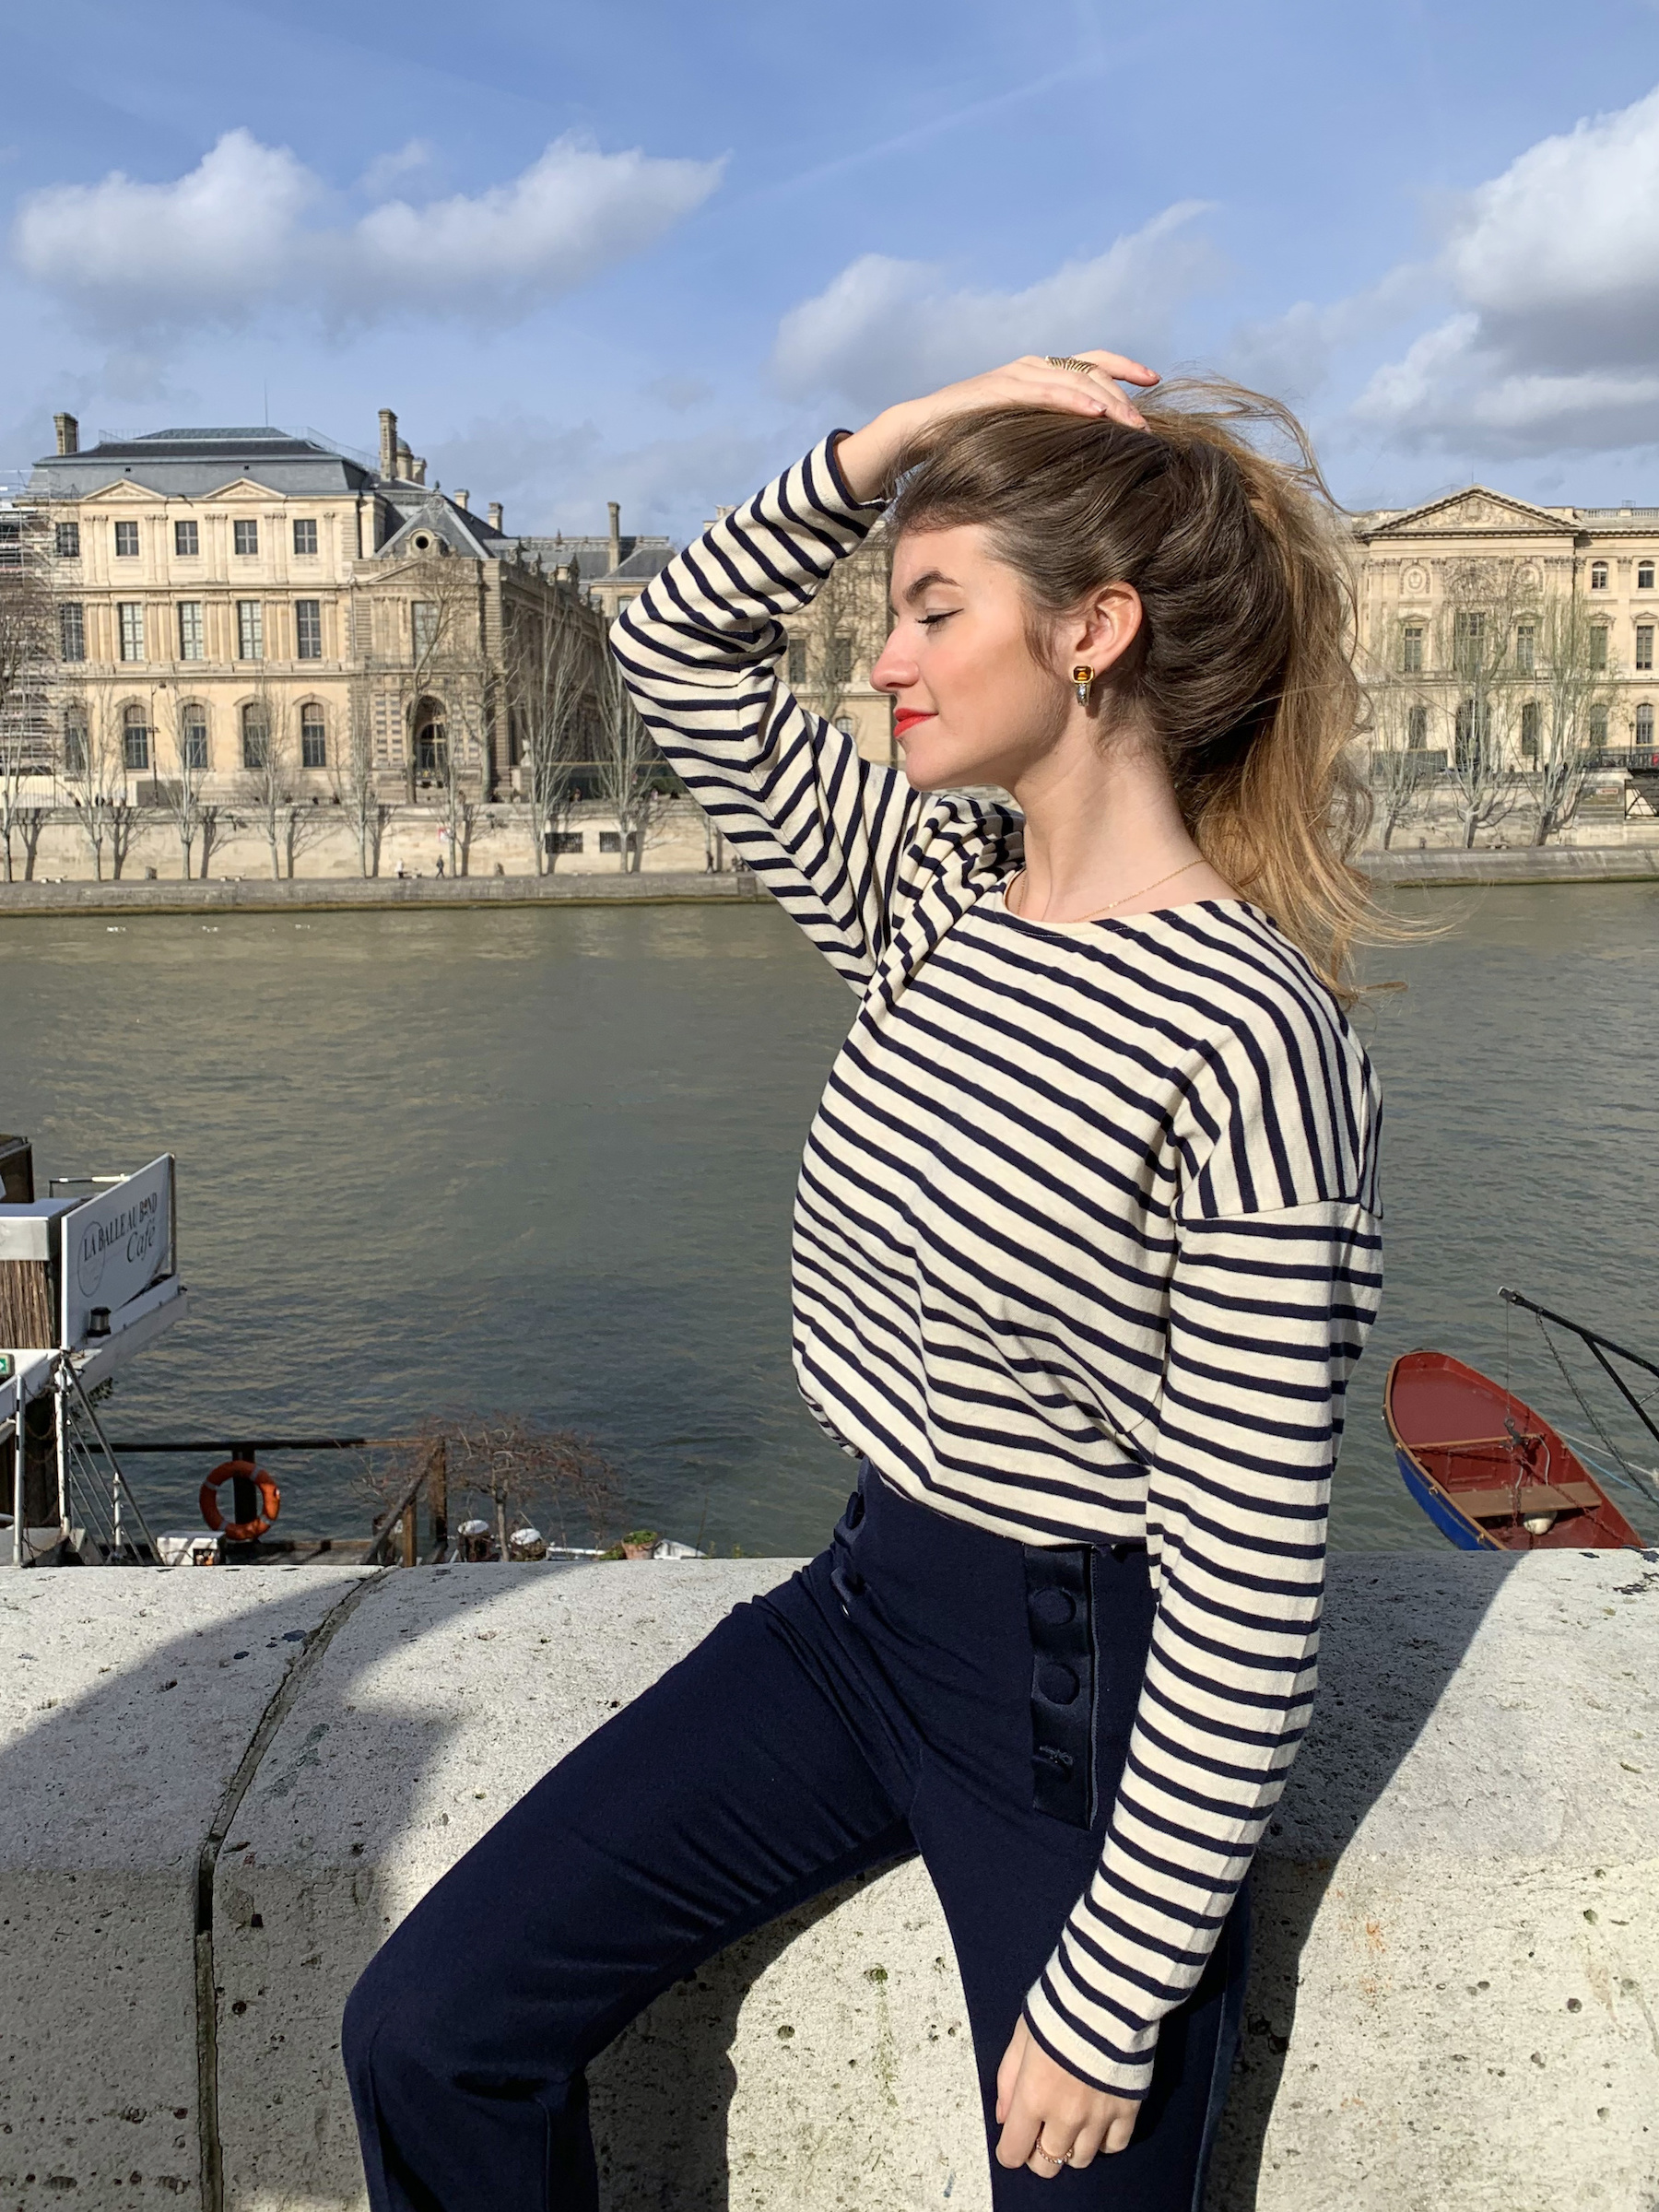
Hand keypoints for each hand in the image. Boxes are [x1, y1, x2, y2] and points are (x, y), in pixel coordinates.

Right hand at [834, 349, 1158, 503]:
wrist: (918, 432)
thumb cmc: (967, 439)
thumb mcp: (1018, 435)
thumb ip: (1047, 434)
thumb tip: (1085, 456)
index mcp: (1039, 373)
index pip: (1092, 362)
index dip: (1125, 369)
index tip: (1154, 381)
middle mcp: (1031, 366)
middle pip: (1091, 371)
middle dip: (1123, 396)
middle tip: (1146, 425)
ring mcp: (1015, 374)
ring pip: (1074, 379)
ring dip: (1107, 402)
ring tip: (1131, 423)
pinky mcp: (1000, 388)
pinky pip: (1045, 391)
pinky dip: (1073, 400)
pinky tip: (1096, 413)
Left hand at [993, 2014, 1140, 2176]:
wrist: (1108, 1995)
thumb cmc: (1058, 2009)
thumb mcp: (1021, 2036)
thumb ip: (1008, 2079)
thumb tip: (1003, 2117)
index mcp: (1033, 2097)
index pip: (1014, 2152)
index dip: (1010, 2152)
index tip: (1013, 2143)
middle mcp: (1065, 2117)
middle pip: (1047, 2165)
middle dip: (1037, 2154)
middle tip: (1040, 2133)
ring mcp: (1099, 2118)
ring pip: (1080, 2161)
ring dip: (1071, 2147)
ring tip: (1070, 2124)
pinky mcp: (1128, 2111)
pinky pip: (1113, 2147)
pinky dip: (1103, 2141)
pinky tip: (1098, 2123)